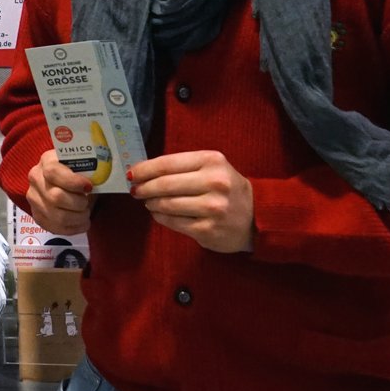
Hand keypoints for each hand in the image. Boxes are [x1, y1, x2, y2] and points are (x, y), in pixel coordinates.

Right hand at [25, 148, 95, 235]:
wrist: (64, 181)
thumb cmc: (78, 173)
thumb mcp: (82, 165)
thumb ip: (89, 170)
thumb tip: (100, 180)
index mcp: (47, 161)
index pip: (53, 172)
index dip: (73, 182)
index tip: (89, 187)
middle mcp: (36, 179)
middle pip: (56, 197)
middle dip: (78, 203)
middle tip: (87, 203)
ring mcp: (34, 199)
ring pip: (57, 216)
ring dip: (77, 218)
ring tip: (86, 214)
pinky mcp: (37, 215)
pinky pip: (54, 228)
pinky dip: (73, 228)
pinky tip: (82, 223)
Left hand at [129, 151, 255, 252]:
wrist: (257, 216)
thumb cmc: (227, 188)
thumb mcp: (212, 167)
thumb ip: (183, 167)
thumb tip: (145, 171)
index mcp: (212, 161)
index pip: (167, 163)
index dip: (145, 169)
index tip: (132, 173)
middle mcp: (213, 182)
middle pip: (164, 184)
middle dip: (144, 188)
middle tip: (135, 190)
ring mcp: (211, 208)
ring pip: (167, 204)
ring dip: (151, 203)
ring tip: (147, 202)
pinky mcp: (207, 229)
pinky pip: (174, 222)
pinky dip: (160, 217)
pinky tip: (158, 213)